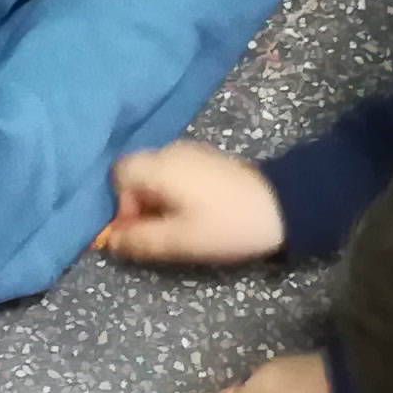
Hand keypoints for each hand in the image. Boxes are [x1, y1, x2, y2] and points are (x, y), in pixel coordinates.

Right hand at [94, 141, 286, 264]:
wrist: (283, 205)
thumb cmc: (228, 224)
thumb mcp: (180, 241)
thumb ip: (140, 241)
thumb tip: (109, 241)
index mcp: (160, 166)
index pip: (117, 174)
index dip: (119, 204)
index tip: (138, 229)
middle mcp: (171, 151)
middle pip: (135, 173)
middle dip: (136, 204)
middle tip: (157, 233)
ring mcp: (192, 152)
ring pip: (156, 174)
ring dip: (156, 201)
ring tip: (177, 226)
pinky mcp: (208, 159)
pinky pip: (175, 172)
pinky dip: (174, 193)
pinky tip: (194, 213)